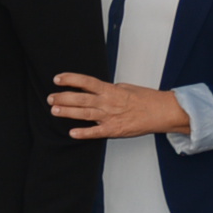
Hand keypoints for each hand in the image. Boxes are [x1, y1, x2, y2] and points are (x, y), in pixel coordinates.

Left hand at [48, 73, 190, 141]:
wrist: (162, 112)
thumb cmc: (146, 99)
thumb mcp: (126, 88)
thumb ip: (109, 89)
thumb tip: (97, 89)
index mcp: (110, 90)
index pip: (86, 82)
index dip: (71, 79)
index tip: (57, 79)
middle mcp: (108, 102)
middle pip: (81, 98)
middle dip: (63, 98)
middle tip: (50, 98)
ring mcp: (110, 116)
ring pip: (85, 114)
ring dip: (68, 112)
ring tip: (54, 110)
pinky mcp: (114, 130)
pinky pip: (96, 132)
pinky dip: (84, 133)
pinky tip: (72, 133)